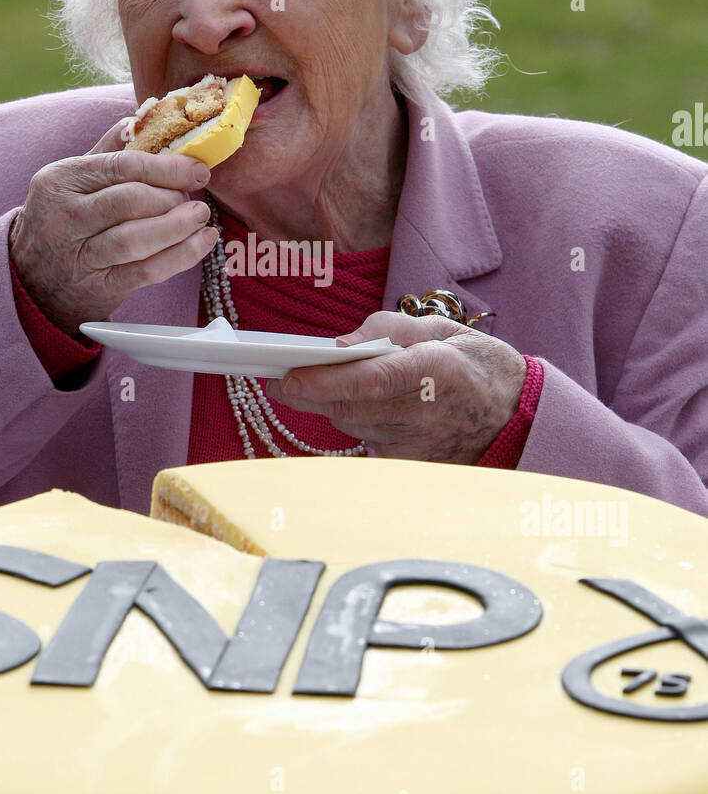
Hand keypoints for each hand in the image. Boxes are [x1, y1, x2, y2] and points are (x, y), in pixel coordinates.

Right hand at [8, 118, 216, 335]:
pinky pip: (145, 271)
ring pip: (136, 239)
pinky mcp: (98, 287)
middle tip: (193, 199)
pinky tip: (202, 242)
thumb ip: (108, 151)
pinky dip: (180, 256)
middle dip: (171, 197)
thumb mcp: (71, 181)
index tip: (199, 169)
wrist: (33, 281)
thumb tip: (144, 116)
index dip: (167, 167)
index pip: (122, 167)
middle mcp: (65, 216)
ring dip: (178, 227)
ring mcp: (79, 255)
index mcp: (61, 179)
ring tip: (200, 218)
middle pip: (130, 200)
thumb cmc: (62, 220)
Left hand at [263, 310, 527, 462]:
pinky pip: (365, 439)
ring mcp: (417, 446)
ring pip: (351, 425)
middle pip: (348, 409)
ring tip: (310, 382)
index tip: (285, 376)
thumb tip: (339, 345)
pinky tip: (353, 403)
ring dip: (328, 404)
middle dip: (308, 393)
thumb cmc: (477, 363)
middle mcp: (424, 414)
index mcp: (436, 370)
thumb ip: (387, 330)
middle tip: (277, 375)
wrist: (517, 415)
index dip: (322, 382)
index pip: (368, 382)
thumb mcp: (440, 328)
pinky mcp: (410, 465)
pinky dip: (353, 419)